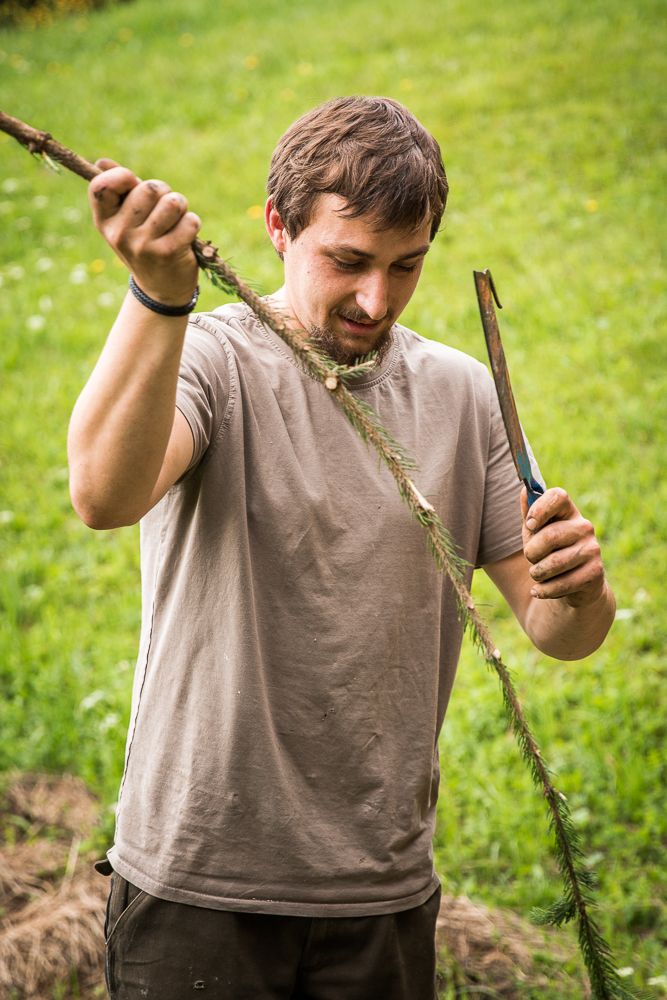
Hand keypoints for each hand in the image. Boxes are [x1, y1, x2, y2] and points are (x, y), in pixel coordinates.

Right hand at [88, 158, 200, 306]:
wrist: (160, 290)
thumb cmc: (143, 244)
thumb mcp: (123, 221)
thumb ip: (117, 191)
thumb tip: (102, 162)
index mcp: (104, 222)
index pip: (101, 185)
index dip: (122, 176)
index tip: (133, 184)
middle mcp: (120, 234)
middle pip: (150, 187)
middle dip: (163, 191)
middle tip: (163, 209)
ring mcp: (144, 245)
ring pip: (173, 202)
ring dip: (180, 206)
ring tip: (175, 221)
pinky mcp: (169, 253)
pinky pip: (190, 220)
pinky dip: (192, 224)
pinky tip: (185, 238)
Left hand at [521, 487, 605, 608]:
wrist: (573, 586)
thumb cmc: (549, 553)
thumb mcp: (535, 534)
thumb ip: (529, 514)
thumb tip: (524, 491)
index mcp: (568, 511)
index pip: (558, 496)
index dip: (540, 508)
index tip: (530, 525)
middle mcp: (584, 527)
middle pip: (549, 536)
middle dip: (531, 553)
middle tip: (530, 560)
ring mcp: (592, 549)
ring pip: (554, 563)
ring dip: (537, 573)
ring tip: (537, 575)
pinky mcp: (595, 572)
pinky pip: (562, 583)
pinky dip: (544, 590)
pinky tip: (539, 591)